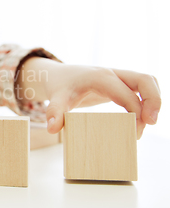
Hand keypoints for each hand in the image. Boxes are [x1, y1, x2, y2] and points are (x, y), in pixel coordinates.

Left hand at [17, 58, 160, 139]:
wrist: (59, 75)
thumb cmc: (60, 86)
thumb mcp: (56, 98)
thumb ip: (55, 112)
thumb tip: (52, 129)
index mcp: (100, 78)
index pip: (127, 94)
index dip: (135, 113)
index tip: (133, 133)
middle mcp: (113, 74)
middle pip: (146, 80)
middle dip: (154, 101)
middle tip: (152, 123)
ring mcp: (119, 76)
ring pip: (148, 81)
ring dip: (154, 100)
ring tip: (149, 123)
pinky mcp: (121, 83)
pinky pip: (142, 87)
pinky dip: (147, 100)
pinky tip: (141, 119)